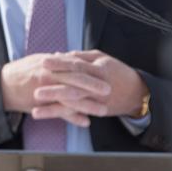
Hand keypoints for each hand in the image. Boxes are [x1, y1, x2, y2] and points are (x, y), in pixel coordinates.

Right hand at [0, 53, 111, 126]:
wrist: (3, 85)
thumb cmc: (22, 72)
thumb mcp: (39, 61)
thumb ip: (56, 61)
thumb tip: (68, 56)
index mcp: (51, 64)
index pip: (75, 65)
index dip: (90, 69)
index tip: (104, 73)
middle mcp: (49, 75)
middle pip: (75, 80)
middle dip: (93, 85)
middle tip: (109, 90)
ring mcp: (45, 90)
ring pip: (70, 98)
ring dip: (88, 105)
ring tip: (103, 110)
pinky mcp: (41, 105)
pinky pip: (59, 112)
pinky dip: (73, 118)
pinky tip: (85, 122)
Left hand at [32, 50, 148, 119]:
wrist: (136, 93)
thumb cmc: (118, 72)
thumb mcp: (103, 59)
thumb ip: (82, 57)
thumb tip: (61, 54)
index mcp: (99, 68)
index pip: (77, 64)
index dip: (60, 63)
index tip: (44, 61)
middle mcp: (98, 85)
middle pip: (73, 84)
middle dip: (53, 85)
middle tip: (35, 86)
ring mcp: (97, 99)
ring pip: (73, 102)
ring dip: (54, 106)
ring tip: (36, 108)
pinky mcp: (96, 110)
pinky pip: (77, 113)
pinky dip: (63, 115)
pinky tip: (49, 116)